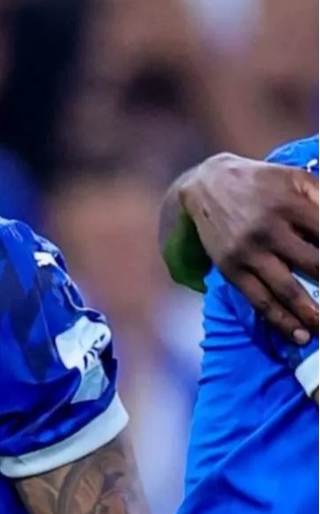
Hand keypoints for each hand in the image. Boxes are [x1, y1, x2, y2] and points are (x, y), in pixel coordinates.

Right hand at [181, 153, 318, 339]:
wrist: (205, 185)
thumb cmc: (262, 183)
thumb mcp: (297, 179)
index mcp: (291, 204)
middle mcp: (268, 229)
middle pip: (315, 266)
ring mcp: (247, 252)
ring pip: (287, 290)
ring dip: (312, 313)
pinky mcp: (230, 268)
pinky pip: (259, 300)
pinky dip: (281, 320)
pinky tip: (299, 335)